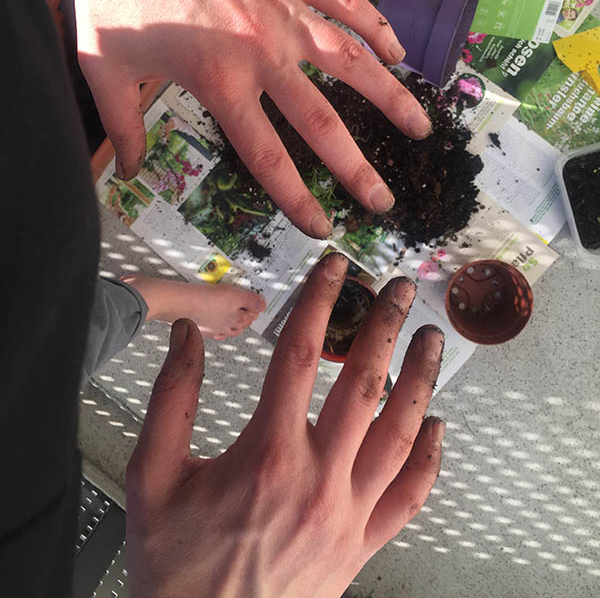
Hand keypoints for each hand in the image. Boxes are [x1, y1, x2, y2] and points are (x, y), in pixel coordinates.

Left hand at [67, 0, 429, 237]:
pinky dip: (375, 28)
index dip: (298, 199)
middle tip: (384, 202)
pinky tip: (397, 52)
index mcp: (221, 83)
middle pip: (323, 123)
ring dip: (390, 99)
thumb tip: (131, 173)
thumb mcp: (104, 65)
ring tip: (420, 129)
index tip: (323, 227)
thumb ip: (121, 126)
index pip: (269, 157)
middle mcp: (265, 54)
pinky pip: (346, 4)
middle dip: (356, 169)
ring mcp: (286, 10)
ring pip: (353, 62)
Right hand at [126, 253, 444, 597]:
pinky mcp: (360, 546)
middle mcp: (317, 478)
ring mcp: (346, 515)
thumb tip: (187, 337)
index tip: (337, 269)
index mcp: (267, 453)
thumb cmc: (175, 566)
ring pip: (399, 434)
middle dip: (386, 327)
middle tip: (403, 289)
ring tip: (433, 341)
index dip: (320, 301)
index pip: (299, 355)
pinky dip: (428, 459)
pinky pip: (408, 497)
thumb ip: (172, 399)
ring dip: (420, 381)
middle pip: (363, 384)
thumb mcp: (152, 474)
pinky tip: (437, 428)